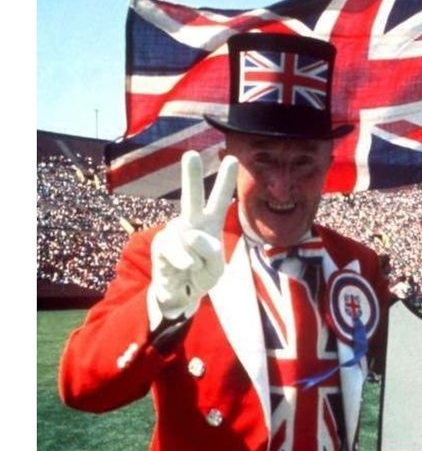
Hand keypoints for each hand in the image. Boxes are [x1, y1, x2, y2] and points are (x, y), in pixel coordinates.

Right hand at [150, 151, 237, 319]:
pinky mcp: (161, 244)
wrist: (179, 295)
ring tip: (193, 268)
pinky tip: (183, 269)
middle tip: (191, 155)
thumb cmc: (200, 276)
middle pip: (192, 197)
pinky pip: (181, 253)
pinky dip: (187, 265)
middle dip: (190, 176)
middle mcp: (191, 222)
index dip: (225, 181)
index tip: (231, 158)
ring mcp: (174, 232)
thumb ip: (211, 251)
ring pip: (193, 240)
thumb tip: (189, 233)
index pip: (219, 201)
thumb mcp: (217, 268)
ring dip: (198, 261)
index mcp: (210, 224)